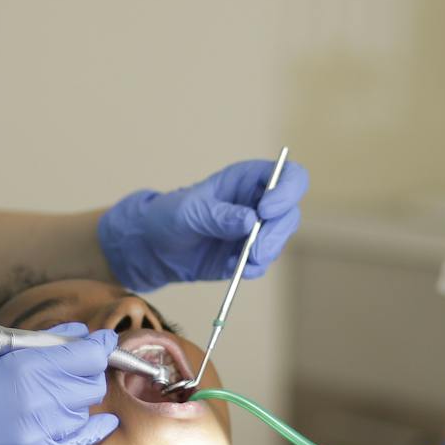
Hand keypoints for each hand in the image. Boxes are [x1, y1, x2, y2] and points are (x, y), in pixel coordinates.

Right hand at [0, 324, 120, 444]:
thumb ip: (37, 345)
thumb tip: (76, 333)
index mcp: (23, 367)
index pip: (86, 354)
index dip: (100, 346)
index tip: (103, 342)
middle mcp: (37, 399)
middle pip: (91, 383)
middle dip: (88, 373)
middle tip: (76, 370)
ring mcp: (39, 433)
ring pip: (85, 411)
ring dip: (77, 402)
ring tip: (53, 399)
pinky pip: (81, 441)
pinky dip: (94, 428)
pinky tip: (101, 421)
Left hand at [97, 157, 310, 291]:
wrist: (155, 248)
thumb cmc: (170, 215)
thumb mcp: (189, 211)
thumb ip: (218, 215)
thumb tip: (250, 221)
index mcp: (248, 179)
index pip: (289, 175)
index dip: (287, 191)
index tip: (266, 210)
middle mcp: (259, 202)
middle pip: (289, 213)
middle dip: (275, 233)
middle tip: (254, 250)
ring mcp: (256, 230)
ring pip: (280, 240)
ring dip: (265, 253)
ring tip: (241, 262)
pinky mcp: (248, 255)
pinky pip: (262, 263)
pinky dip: (251, 269)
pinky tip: (230, 267)